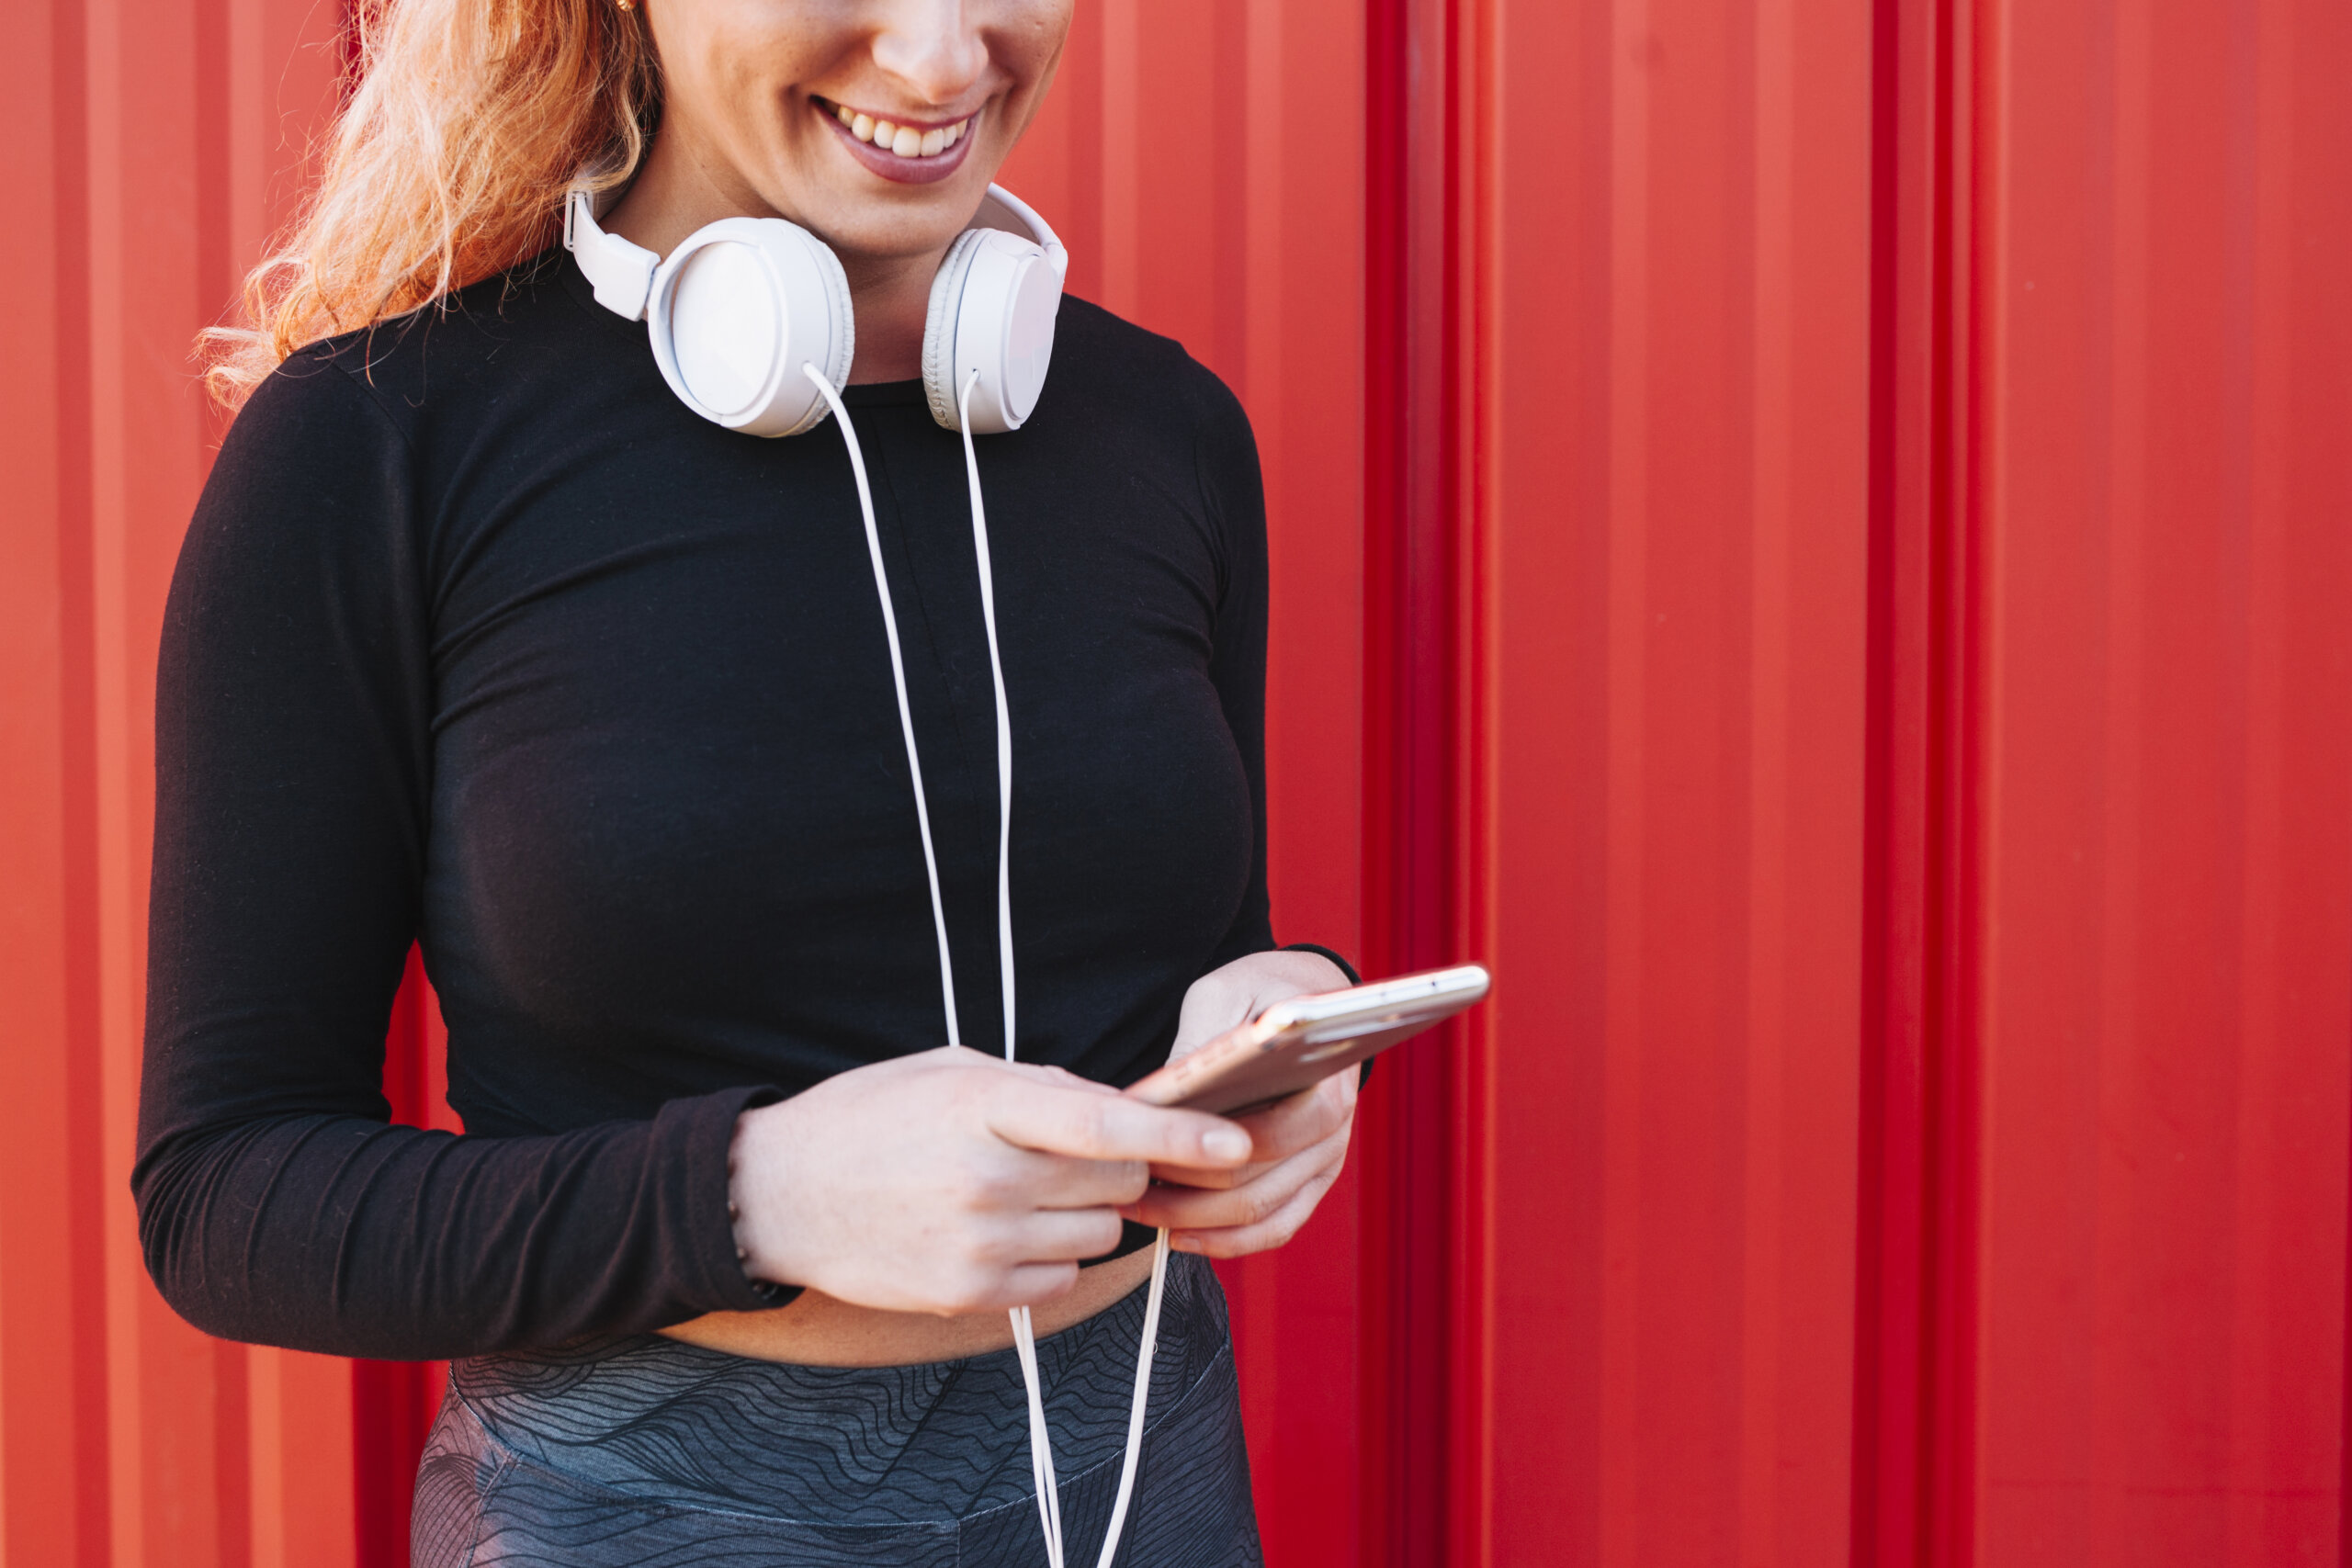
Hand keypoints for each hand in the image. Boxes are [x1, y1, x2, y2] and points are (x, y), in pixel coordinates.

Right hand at [728, 1046, 1251, 1315]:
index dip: (1178, 1132)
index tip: (1236, 1142)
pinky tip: (997, 1230)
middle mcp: (987, 1178)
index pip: (1103, 1122)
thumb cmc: (869, 1118)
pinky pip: (1059, 1280)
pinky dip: (1049, 1256)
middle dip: (1117, 1165)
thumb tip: (1118, 1108)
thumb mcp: (949, 1070)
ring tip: (1017, 1191)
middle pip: (1116, 1181)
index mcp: (983, 1107)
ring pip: (1097, 1235)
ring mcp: (979, 1243)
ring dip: (1082, 1213)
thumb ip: (1039, 1086)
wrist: (777, 1195)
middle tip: (1067, 1154)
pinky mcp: (970, 1294)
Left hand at [1122, 949, 1358, 1257]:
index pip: (1266, 1139)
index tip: (1143, 1152)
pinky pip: (1273, 1229)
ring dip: (1195, 1223)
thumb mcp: (1222, 996)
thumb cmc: (1260, 993)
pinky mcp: (1311, 1183)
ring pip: (1259, 1216)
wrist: (1305, 1004)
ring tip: (1137, 1210)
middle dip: (1184, 1195)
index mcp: (1325, 1083)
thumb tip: (1162, 1098)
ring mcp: (1325, 1163)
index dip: (1199, 1155)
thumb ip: (1200, 1044)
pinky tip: (1177, 1234)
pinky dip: (1225, 1241)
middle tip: (1123, 1187)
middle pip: (1255, 1186)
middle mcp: (1334, 1132)